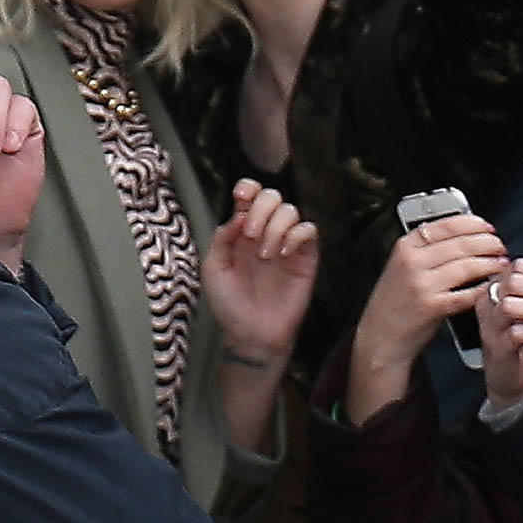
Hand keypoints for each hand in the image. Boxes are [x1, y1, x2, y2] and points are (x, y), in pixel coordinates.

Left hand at [203, 179, 317, 366]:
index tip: (241, 196)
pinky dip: (295, 236)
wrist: (251, 335)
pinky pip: (309, 230)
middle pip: (272, 196)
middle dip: (260, 210)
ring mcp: (287, 244)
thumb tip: (238, 214)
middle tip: (250, 236)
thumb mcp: (214, 268)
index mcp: (242, 231)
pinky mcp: (306, 258)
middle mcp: (266, 232)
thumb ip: (222, 237)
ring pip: (291, 210)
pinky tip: (283, 254)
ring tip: (265, 255)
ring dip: (275, 227)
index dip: (248, 188)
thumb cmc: (230, 304)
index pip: (250, 195)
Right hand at [345, 215, 506, 425]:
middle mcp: (412, 261)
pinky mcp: (433, 306)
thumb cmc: (396, 301)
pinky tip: (492, 287)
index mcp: (404, 246)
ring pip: (467, 266)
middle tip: (500, 247)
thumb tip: (462, 235)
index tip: (488, 227)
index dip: (473, 223)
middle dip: (487, 243)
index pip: (445, 225)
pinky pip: (468, 294)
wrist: (382, 335)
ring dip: (490, 264)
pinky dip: (484, 289)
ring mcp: (422, 284)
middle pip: (460, 243)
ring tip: (501, 264)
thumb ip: (425, 250)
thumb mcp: (401, 266)